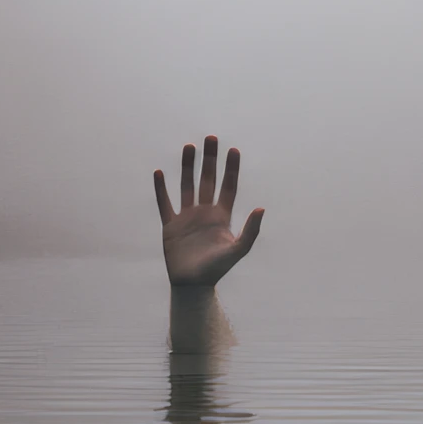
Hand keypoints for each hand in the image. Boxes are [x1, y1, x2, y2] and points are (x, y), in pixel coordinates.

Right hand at [155, 136, 263, 287]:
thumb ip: (251, 230)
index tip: (233, 150)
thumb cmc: (217, 269)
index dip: (231, 168)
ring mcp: (187, 217)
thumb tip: (262, 207)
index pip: (228, 186)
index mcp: (222, 216)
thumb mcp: (238, 249)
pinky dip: (161, 188)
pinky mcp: (170, 226)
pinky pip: (165, 203)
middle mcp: (205, 212)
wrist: (193, 285)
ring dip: (188, 167)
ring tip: (189, 146)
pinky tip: (160, 172)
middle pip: (208, 179)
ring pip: (187, 185)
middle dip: (210, 159)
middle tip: (211, 138)